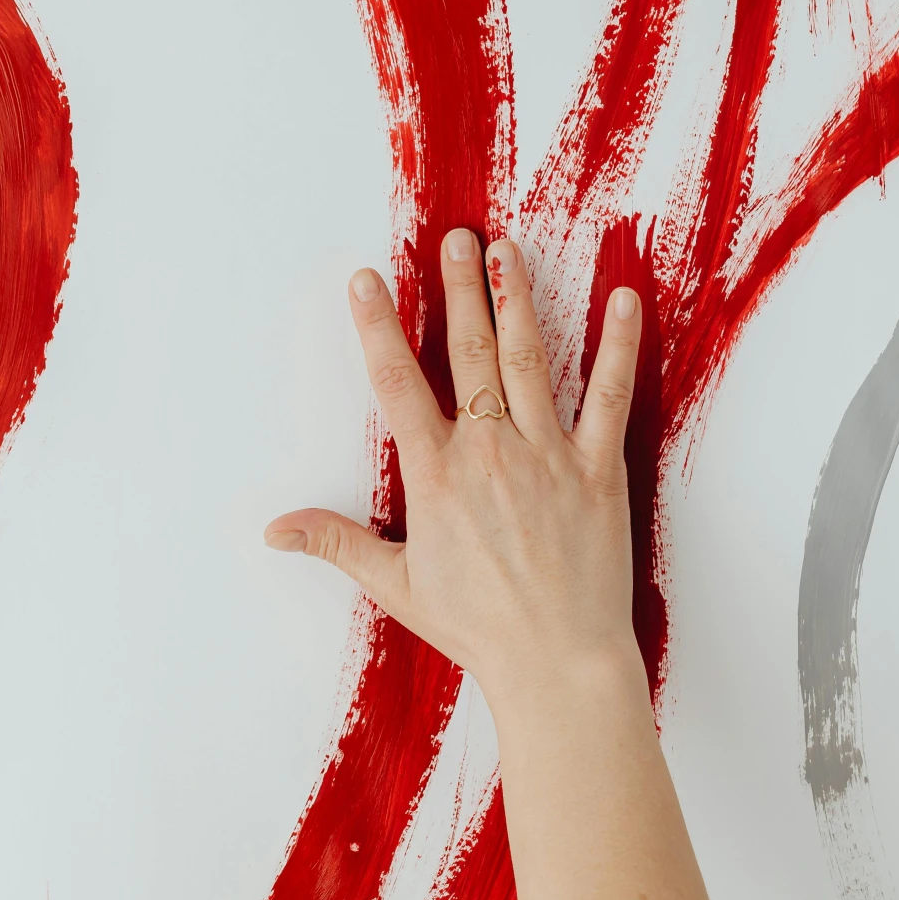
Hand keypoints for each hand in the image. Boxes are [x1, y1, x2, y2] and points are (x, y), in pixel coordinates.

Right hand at [264, 227, 644, 703]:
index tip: (367, 279)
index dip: (379, 326)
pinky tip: (622, 300)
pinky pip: (609, 395)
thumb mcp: (397, 585)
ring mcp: (549, 454)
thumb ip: (337, 543)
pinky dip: (617, 345)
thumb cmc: (479, 627)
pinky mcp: (599, 469)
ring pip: (528, 359)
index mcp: (437, 475)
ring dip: (517, 299)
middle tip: (454, 238)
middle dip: (459, 289)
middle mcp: (490, 451)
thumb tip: (276, 529)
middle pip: (468, 352)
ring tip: (506, 250)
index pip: (398, 383)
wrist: (556, 661)